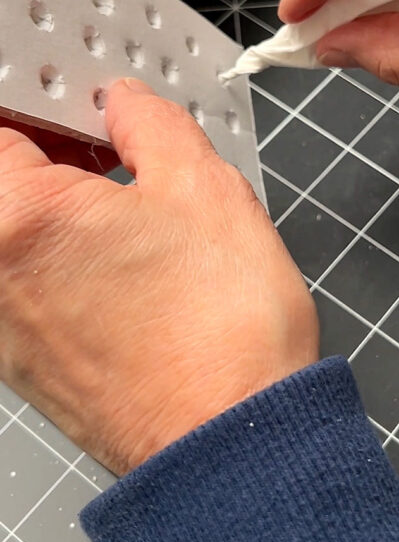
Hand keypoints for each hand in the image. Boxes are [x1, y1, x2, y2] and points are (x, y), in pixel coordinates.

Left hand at [0, 79, 317, 475]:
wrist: (231, 446)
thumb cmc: (220, 332)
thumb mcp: (203, 187)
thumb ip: (150, 123)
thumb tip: (126, 101)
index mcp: (15, 216)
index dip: (42, 95)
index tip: (79, 97)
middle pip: (4, 180)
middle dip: (54, 150)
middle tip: (113, 142)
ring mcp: (0, 326)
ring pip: (16, 232)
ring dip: (61, 205)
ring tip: (129, 204)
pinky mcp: (24, 362)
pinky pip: (26, 281)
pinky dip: (62, 256)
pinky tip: (124, 260)